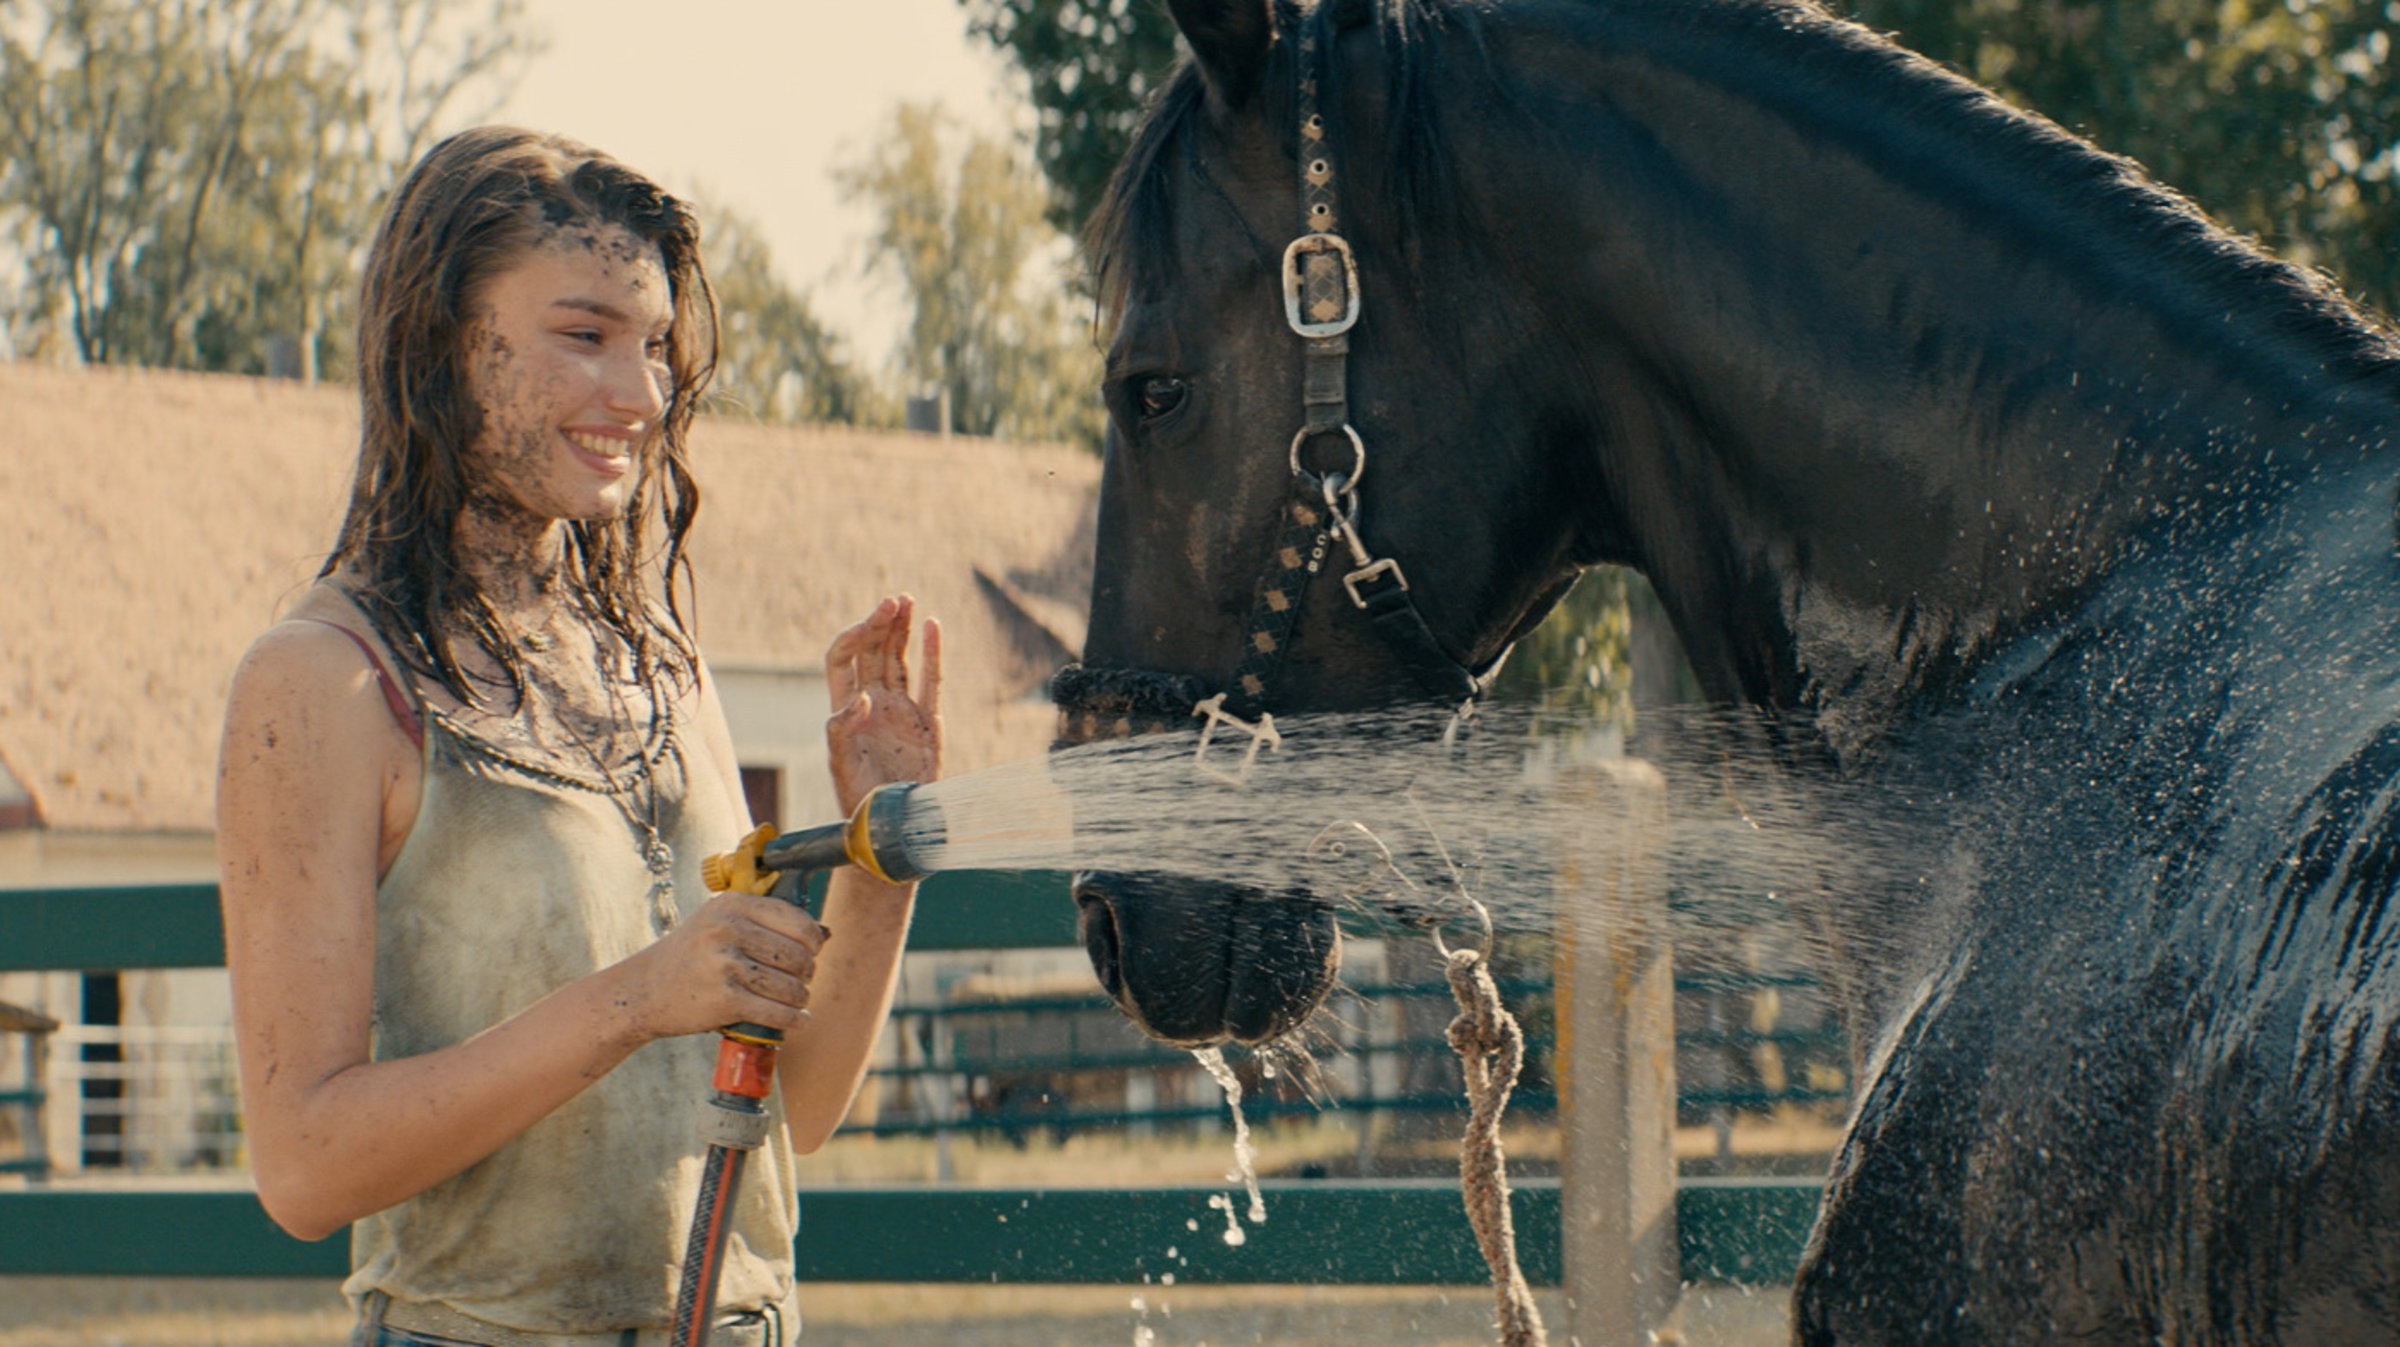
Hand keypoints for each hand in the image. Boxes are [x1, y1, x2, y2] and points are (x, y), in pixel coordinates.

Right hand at [611, 890, 825, 1039]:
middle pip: (797, 955)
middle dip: (807, 973)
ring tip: (797, 1001)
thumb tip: (825, 934)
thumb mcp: (719, 924)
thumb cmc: (689, 956)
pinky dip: (793, 1020)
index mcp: (731, 905)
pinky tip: (798, 1020)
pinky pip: (775, 1012)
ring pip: (790, 986)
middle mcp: (727, 930)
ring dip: (800, 998)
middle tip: (801, 981)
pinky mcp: (724, 1000)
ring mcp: (725, 964)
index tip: (812, 952)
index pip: (796, 920)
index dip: (812, 941)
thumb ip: (765, 923)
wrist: (643, 991)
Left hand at [825, 595, 942, 814]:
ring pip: (899, 659)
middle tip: (892, 601)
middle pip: (873, 651)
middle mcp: (871, 704)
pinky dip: (932, 655)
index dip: (852, 638)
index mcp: (844, 709)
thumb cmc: (858, 803)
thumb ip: (843, 730)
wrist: (890, 829)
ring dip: (902, 630)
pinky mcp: (927, 723)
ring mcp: (900, 711)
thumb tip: (863, 698)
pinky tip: (933, 627)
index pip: (843, 659)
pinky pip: (930, 682)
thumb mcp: (841, 766)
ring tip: (907, 601)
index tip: (867, 626)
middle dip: (880, 623)